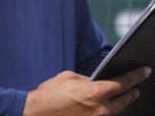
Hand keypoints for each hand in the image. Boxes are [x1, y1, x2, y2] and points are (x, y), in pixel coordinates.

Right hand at [22, 68, 150, 115]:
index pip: (123, 82)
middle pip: (126, 99)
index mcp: (95, 92)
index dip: (136, 76)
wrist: (39, 112)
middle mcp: (101, 108)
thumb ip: (86, 79)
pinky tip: (108, 104)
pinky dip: (110, 109)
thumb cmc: (50, 93)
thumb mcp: (68, 77)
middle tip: (137, 86)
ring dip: (122, 101)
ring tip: (126, 95)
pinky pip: (106, 115)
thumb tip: (93, 82)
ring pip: (117, 109)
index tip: (145, 71)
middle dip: (133, 91)